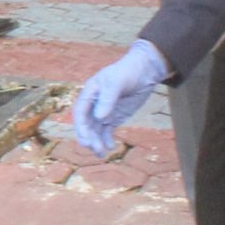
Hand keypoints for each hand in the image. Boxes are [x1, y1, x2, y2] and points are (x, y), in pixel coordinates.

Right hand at [73, 40, 169, 156]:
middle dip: (89, 137)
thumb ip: (107, 99)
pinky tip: (111, 147)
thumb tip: (99, 118)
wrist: (144, 71)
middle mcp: (93, 104)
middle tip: (95, 149)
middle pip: (86, 124)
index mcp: (89, 93)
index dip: (80, 126)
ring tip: (102, 154)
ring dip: (97, 142)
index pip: (80, 112)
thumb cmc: (128, 72)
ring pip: (95, 130)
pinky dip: (107, 139)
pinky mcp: (114, 117)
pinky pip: (107, 131)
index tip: (86, 139)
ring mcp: (104, 111)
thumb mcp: (117, 82)